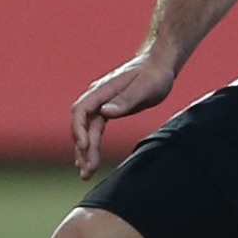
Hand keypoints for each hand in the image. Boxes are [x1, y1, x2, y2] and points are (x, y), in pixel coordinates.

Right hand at [71, 50, 175, 175]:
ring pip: (87, 129)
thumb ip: (126, 99)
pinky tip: (89, 158)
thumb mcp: (146, 87)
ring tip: (86, 172)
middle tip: (87, 171)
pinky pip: (94, 129)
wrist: (159, 65)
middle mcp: (98, 97)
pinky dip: (91, 144)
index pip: (81, 110)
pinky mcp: (108, 109)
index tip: (85, 147)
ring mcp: (101, 103)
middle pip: (82, 124)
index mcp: (104, 90)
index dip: (79, 129)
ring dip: (85, 150)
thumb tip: (105, 112)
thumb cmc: (154, 75)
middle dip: (82, 148)